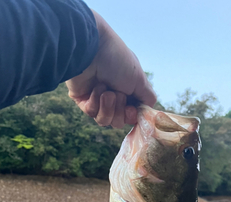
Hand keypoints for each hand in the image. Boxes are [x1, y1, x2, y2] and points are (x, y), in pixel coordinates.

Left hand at [66, 10, 155, 127]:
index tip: (130, 109)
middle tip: (116, 94)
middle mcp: (113, 96)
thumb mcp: (140, 80)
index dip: (131, 116)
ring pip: (104, 120)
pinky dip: (95, 101)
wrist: (92, 50)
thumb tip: (147, 112)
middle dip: (118, 110)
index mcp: (127, 91)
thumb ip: (148, 98)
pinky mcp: (82, 100)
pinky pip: (91, 113)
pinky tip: (94, 87)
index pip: (130, 115)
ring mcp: (97, 99)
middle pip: (118, 121)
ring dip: (107, 107)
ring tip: (105, 92)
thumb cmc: (118, 61)